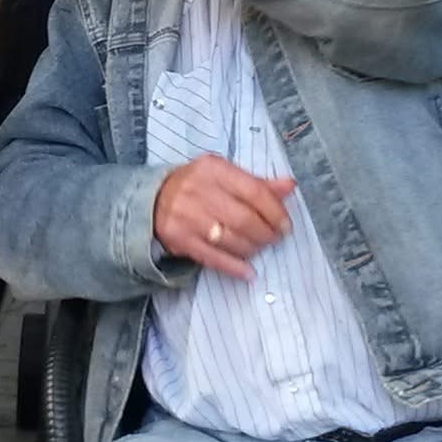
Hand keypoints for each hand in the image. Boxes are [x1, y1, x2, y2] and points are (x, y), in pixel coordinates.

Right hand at [152, 155, 293, 279]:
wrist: (152, 199)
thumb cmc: (196, 185)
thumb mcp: (223, 175)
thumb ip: (256, 182)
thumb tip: (290, 186)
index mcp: (214, 169)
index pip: (254, 191)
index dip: (275, 211)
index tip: (285, 225)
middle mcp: (198, 191)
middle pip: (244, 218)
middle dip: (266, 233)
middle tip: (274, 239)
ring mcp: (187, 217)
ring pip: (231, 239)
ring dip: (252, 248)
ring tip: (259, 248)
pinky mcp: (180, 240)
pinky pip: (213, 258)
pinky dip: (234, 267)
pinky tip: (248, 272)